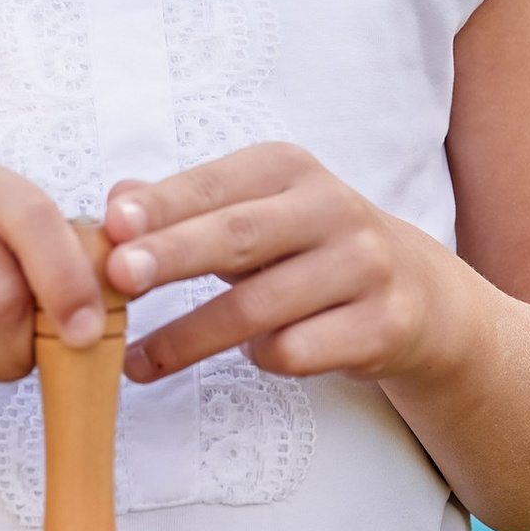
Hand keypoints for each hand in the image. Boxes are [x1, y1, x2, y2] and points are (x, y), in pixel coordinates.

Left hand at [106, 146, 459, 388]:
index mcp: (291, 169)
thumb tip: (115, 198)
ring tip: (137, 361)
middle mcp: (333, 209)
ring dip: (189, 338)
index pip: (216, 185)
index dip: (163, 204)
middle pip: (239, 236)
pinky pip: (297, 352)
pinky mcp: (382, 326)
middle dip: (173, 256)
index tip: (112, 223)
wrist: (418, 293)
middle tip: (118, 277)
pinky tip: (247, 359)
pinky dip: (259, 359)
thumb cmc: (308, 249)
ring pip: (260, 308)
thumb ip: (186, 207)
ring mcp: (364, 267)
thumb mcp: (254, 211)